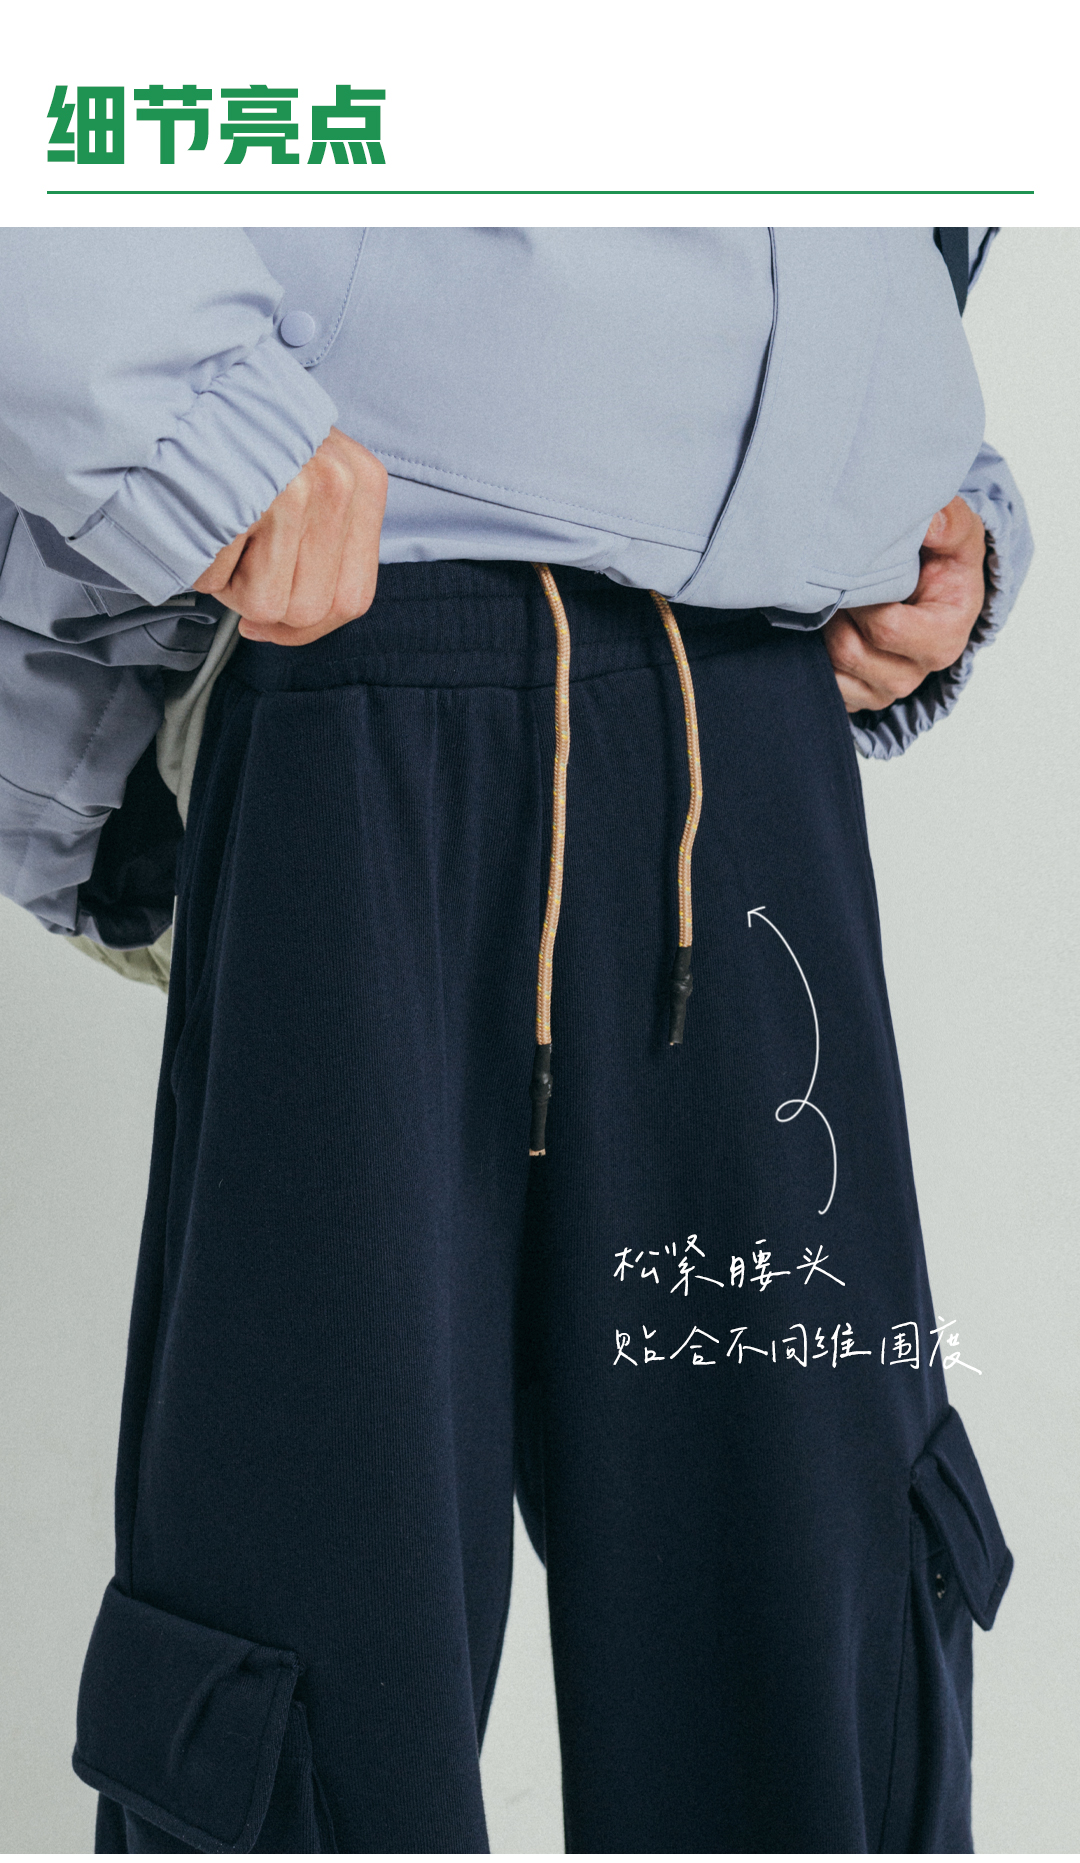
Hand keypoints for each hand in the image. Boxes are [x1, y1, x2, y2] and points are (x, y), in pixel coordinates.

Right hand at [192, 427, 387, 645]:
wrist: (178, 379)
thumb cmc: (238, 434)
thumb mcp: (306, 473)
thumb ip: (319, 539)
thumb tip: (284, 625)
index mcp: (363, 481)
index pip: (352, 599)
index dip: (306, 629)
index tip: (269, 623)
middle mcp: (336, 484)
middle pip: (308, 611)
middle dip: (262, 603)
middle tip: (235, 560)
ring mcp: (292, 491)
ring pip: (265, 604)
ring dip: (228, 583)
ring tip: (217, 530)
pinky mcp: (243, 498)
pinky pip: (215, 580)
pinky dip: (195, 561)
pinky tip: (195, 516)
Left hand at [823, 495, 985, 712]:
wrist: (937, 596)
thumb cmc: (947, 568)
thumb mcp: (961, 539)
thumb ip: (951, 525)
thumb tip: (931, 523)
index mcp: (943, 640)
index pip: (885, 628)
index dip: (862, 598)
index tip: (859, 571)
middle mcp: (915, 672)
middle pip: (850, 650)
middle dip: (838, 612)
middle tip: (840, 583)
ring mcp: (885, 690)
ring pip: (833, 666)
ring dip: (827, 629)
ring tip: (839, 601)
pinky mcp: (860, 698)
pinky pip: (825, 683)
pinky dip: (820, 653)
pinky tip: (834, 626)